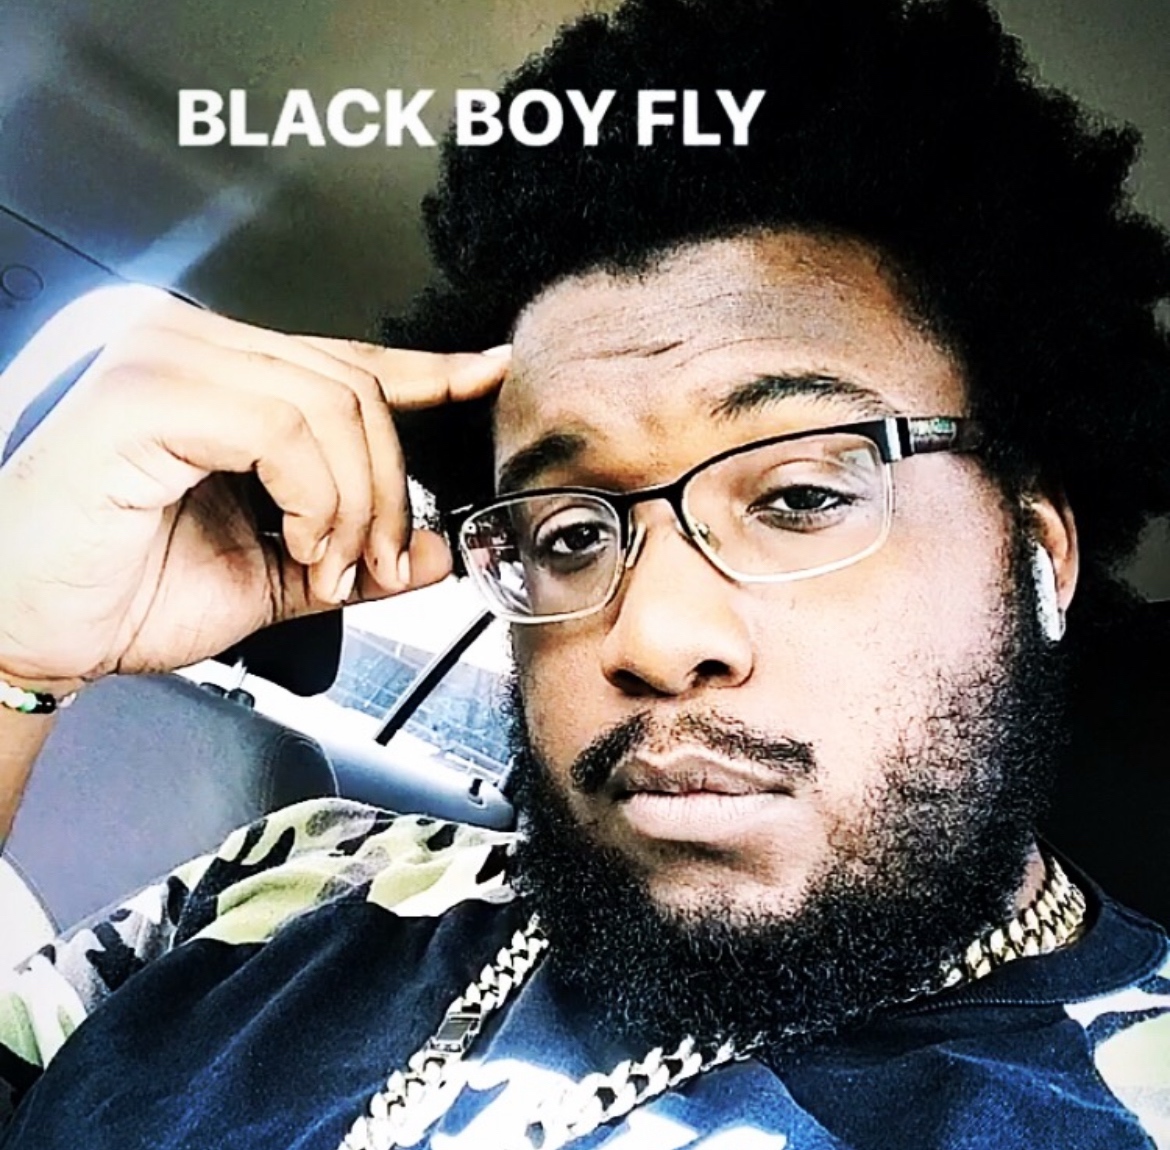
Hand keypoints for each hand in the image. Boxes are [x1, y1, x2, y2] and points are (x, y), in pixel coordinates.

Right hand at [0, 287, 508, 689]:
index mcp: (220, 375)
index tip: (485, 375)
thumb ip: (357, 552)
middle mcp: (190, 345)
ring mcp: (164, 357)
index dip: (425, 371)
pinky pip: (283, 429)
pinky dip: (315, 499)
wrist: (34, 632)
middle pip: (355, 387)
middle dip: (387, 490)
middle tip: (375, 565)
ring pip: (331, 405)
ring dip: (354, 505)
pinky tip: (297, 545)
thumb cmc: (127, 591)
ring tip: (325, 566)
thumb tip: (437, 548)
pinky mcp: (146, 393)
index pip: (344, 359)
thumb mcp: (274, 573)